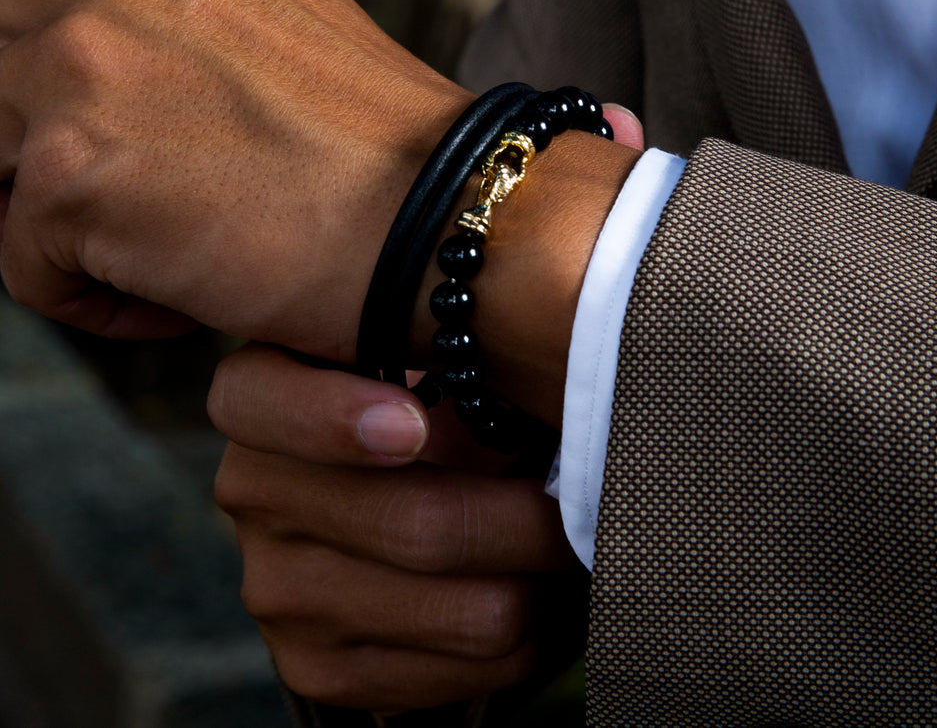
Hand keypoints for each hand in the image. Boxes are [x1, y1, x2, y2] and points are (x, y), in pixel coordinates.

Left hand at [0, 0, 639, 420]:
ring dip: (53, 212)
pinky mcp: (71, 176)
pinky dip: (95, 295)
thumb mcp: (265, 13)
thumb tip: (79, 36)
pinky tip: (184, 291)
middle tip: (115, 173)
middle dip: (21, 123)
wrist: (449, 217)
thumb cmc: (375, 139)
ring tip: (160, 236)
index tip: (20, 42)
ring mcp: (79, 67)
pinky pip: (20, 261)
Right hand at [210, 345, 585, 710]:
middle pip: (419, 526)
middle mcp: (253, 492)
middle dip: (538, 521)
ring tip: (576, 544)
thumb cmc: (435, 402)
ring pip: (471, 611)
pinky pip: (466, 675)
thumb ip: (461, 347)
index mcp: (261, 394)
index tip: (413, 425)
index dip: (334, 419)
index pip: (263, 402)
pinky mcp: (316, 667)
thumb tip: (558, 366)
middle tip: (596, 497)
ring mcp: (278, 589)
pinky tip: (539, 595)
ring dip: (548, 583)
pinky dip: (530, 640)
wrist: (392, 493)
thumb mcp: (434, 353)